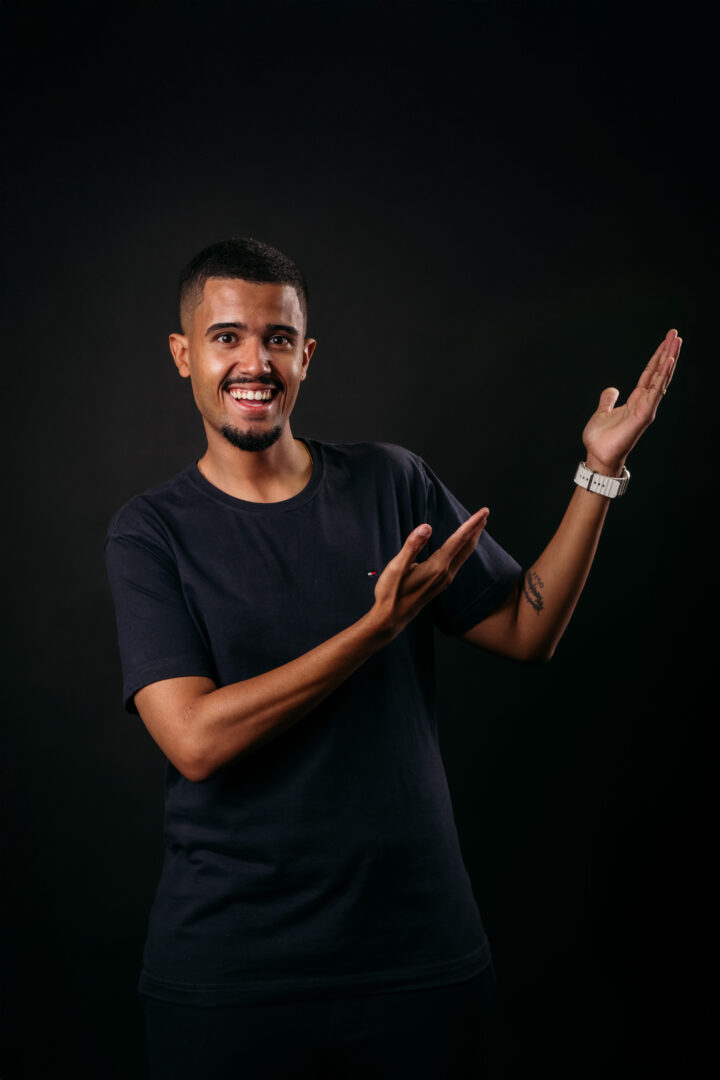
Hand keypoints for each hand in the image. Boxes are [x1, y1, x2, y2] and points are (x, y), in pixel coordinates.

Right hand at [370, 509, 489, 638]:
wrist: (391, 618)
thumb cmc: (391, 593)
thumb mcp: (396, 567)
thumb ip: (412, 545)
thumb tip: (427, 527)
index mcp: (437, 567)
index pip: (458, 540)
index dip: (472, 524)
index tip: (483, 511)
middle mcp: (445, 574)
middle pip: (466, 547)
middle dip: (476, 529)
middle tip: (485, 513)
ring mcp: (444, 580)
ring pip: (463, 555)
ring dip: (471, 539)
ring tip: (476, 527)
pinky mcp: (440, 584)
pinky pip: (457, 562)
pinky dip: (463, 549)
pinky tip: (460, 547)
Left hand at [582, 328, 681, 474]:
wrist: (598, 455)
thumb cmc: (601, 439)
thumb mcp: (603, 412)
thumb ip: (608, 400)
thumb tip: (612, 389)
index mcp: (636, 400)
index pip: (650, 373)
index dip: (657, 357)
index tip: (666, 341)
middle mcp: (645, 402)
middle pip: (659, 372)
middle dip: (667, 352)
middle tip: (675, 334)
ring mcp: (646, 407)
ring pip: (661, 378)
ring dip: (668, 359)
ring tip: (676, 342)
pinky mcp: (644, 413)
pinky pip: (655, 390)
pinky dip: (662, 375)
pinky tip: (668, 361)